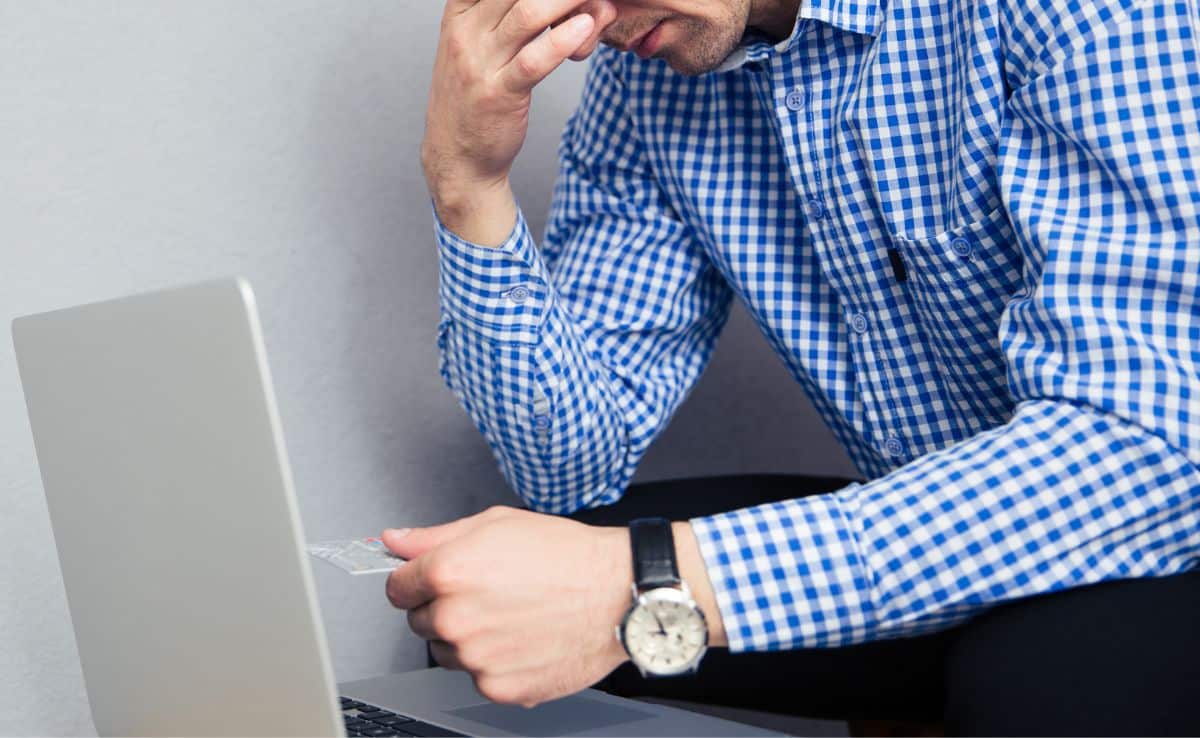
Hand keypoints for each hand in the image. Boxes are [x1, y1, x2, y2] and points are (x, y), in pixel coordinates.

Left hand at [382, 506, 631, 706]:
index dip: (417, 581)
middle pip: (419, 622)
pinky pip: (479, 677)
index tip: (434, 582)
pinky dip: (497, 663)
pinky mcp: (499, 687)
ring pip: (448, 653)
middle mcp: (455, 618)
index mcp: (448, 573)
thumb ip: (435, 537)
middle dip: (444, 609)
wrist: (617, 593)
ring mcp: (476, 658)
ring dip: (468, 639)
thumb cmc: (566, 555)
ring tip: (512, 616)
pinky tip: (525, 638)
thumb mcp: (496, 524)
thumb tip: (395, 541)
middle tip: (488, 594)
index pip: (396, 588)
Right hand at [422, 0, 617, 244]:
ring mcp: (479, 64)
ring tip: (599, 1)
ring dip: (569, 2)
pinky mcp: (498, 94)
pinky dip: (562, 41)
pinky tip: (586, 28)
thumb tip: (558, 3)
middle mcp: (465, 33)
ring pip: (528, 15)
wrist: (457, 157)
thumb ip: (507, 17)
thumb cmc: (477, 98)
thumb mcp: (479, 46)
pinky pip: (533, 61)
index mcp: (460, 13)